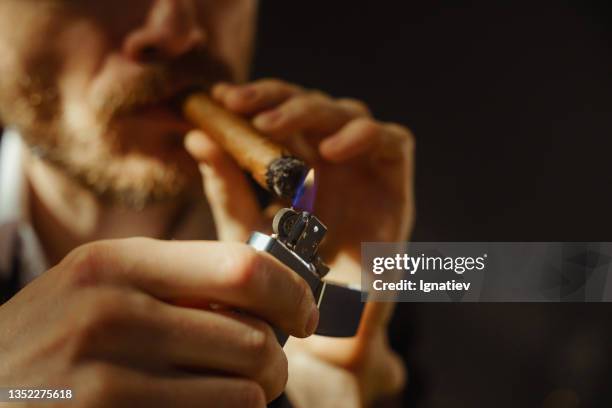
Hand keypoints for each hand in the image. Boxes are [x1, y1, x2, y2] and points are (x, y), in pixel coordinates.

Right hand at [0, 238, 318, 406]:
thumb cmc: (51, 336)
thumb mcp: (99, 285)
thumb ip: (177, 280)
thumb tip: (272, 292)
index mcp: (117, 263)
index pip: (242, 268)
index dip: (291, 292)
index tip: (305, 312)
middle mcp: (112, 313)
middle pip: (254, 337)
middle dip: (278, 355)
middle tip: (272, 362)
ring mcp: (108, 380)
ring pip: (244, 391)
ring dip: (253, 393)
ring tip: (231, 388)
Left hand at [186, 79, 413, 280]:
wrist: (323, 336)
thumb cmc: (283, 282)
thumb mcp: (246, 231)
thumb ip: (227, 186)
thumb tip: (197, 137)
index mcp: (297, 166)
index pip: (281, 114)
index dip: (255, 99)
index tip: (220, 99)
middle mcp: (332, 163)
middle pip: (312, 105)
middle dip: (276, 97)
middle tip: (239, 105)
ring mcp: (364, 172)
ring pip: (349, 114)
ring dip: (310, 111)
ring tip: (270, 126)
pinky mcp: (395, 188)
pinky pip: (395, 144)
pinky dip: (366, 137)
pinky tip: (331, 151)